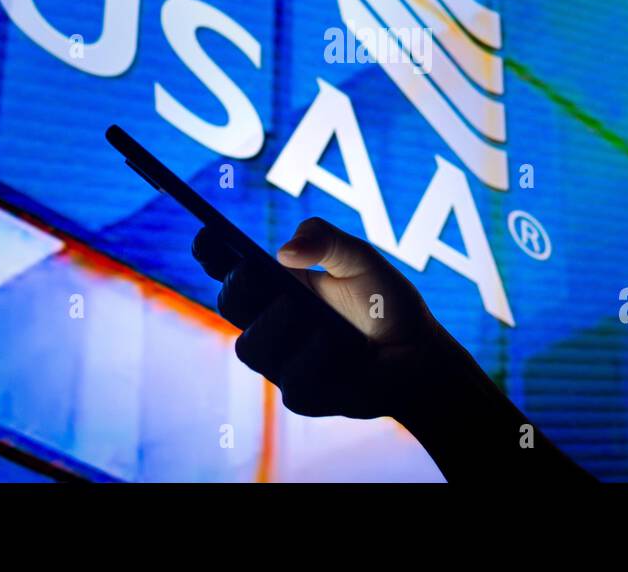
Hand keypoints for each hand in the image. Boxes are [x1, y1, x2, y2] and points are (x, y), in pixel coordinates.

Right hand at [191, 217, 447, 420]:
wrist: (419, 353)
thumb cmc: (385, 303)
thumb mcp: (362, 260)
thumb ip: (327, 242)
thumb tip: (284, 252)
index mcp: (277, 284)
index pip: (229, 266)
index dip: (209, 250)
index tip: (208, 233)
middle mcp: (270, 320)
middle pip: (229, 302)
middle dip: (240, 287)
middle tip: (260, 273)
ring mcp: (281, 360)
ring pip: (251, 346)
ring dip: (285, 327)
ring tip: (326, 324)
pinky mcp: (302, 395)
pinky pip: (292, 382)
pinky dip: (321, 361)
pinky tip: (344, 352)